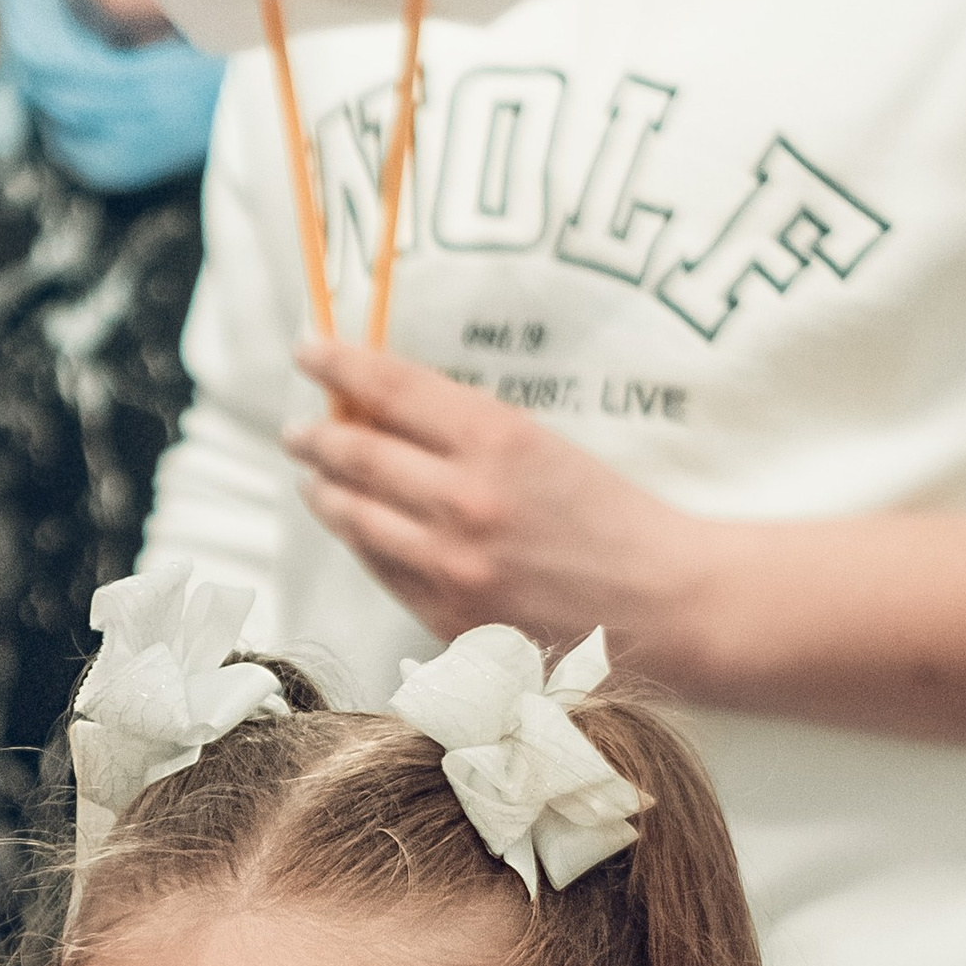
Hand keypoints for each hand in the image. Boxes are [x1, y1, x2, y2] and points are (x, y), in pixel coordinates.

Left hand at [285, 341, 704, 668]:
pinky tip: (359, 529)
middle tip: (298, 429)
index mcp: (496, 440)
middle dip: (316, 436)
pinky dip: (362, 542)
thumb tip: (376, 409)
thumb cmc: (612, 517)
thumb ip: (461, 429)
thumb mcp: (542, 445)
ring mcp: (451, 565)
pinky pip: (381, 570)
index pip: (388, 388)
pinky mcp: (448, 616)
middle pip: (355, 454)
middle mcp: (464, 501)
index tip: (307, 349)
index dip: (337, 364)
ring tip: (315, 481)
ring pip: (354, 518)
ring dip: (325, 493)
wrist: (667, 604)